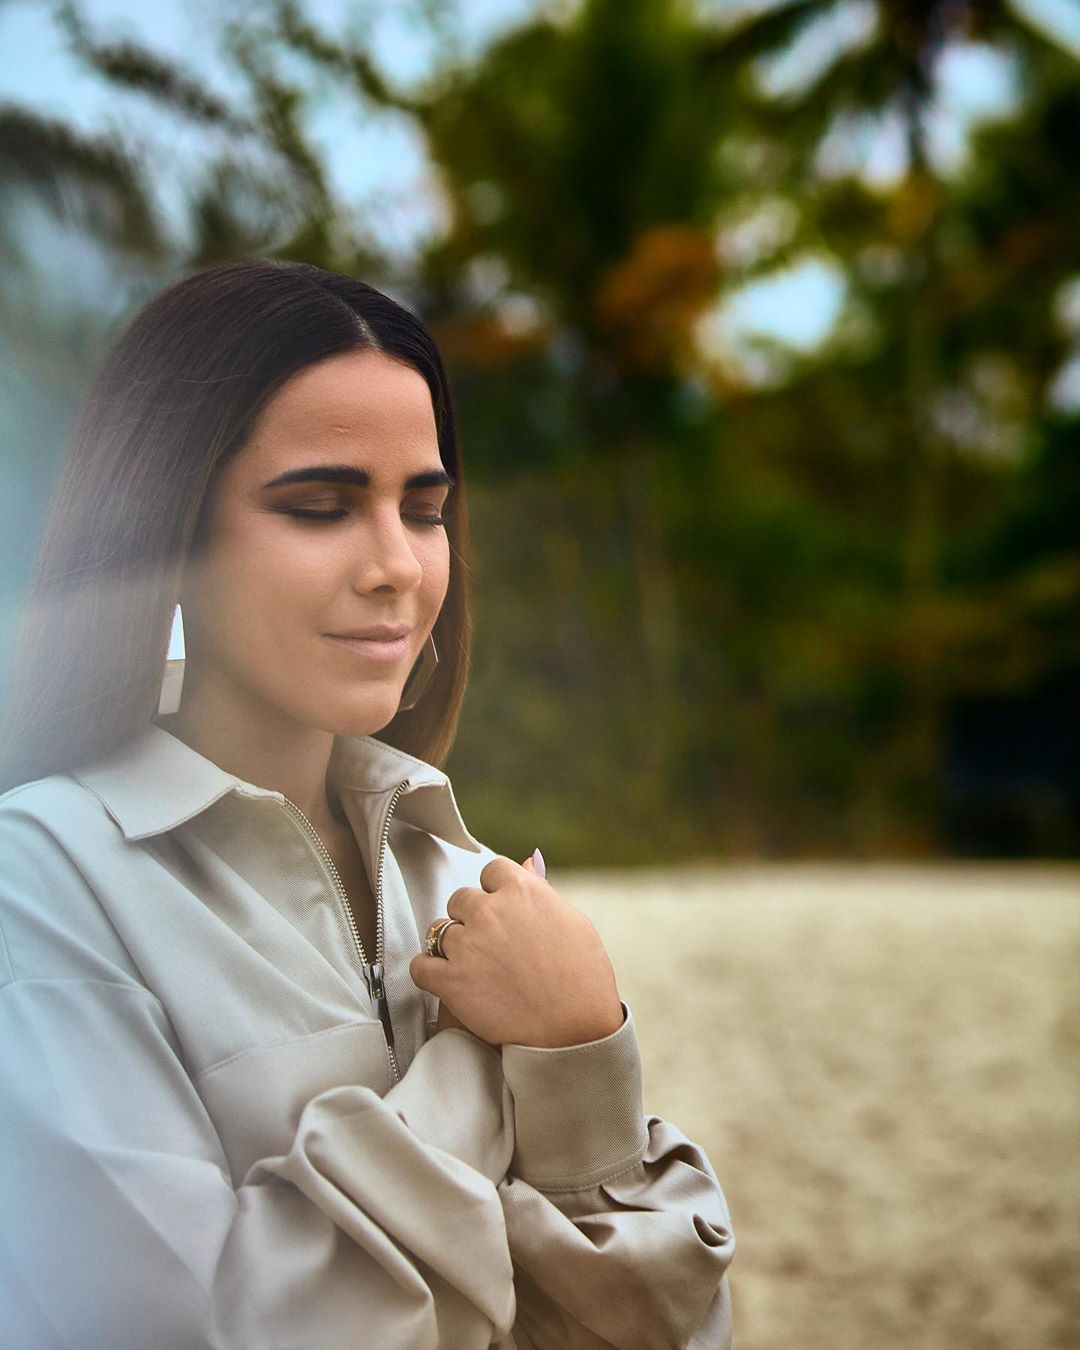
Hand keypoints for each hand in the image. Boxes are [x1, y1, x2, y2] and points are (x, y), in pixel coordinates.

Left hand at [413, 851, 623, 1048]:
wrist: (575, 1032)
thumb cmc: (583, 978)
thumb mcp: (573, 922)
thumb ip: (541, 889)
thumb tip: (530, 858)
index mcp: (522, 890)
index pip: (491, 870)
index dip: (497, 892)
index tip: (504, 912)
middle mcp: (490, 911)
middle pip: (461, 898)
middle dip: (472, 917)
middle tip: (491, 945)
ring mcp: (467, 945)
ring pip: (439, 930)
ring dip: (452, 945)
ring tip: (473, 967)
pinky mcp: (451, 981)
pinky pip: (420, 966)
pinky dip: (428, 972)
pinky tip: (444, 980)